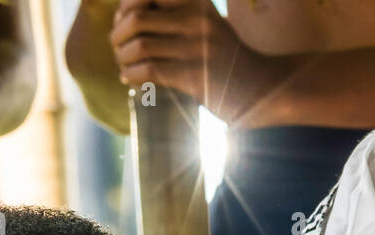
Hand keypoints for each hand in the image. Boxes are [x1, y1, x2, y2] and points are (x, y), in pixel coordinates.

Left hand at [109, 0, 261, 119]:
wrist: (257, 85)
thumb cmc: (221, 55)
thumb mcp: (204, 21)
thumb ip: (173, 13)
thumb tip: (124, 15)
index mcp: (197, 1)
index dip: (126, 6)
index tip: (124, 20)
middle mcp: (198, 19)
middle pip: (137, 19)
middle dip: (118, 35)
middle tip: (117, 45)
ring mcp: (196, 48)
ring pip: (139, 46)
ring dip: (123, 57)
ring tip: (123, 63)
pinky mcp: (193, 76)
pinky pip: (149, 71)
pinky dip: (131, 75)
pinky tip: (129, 78)